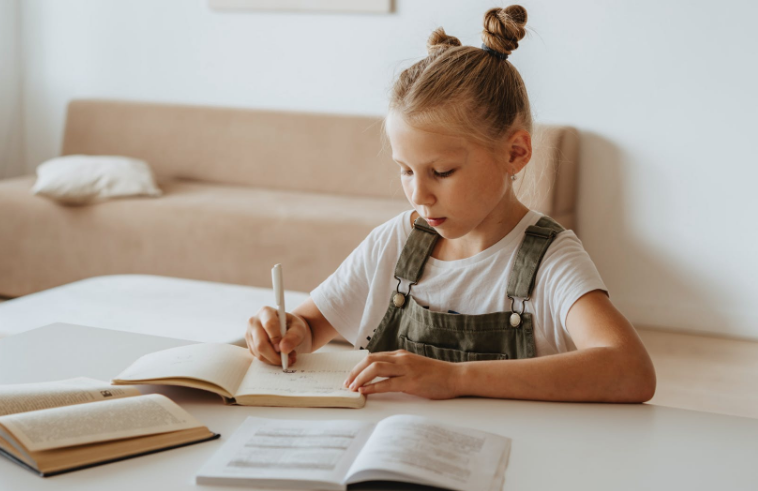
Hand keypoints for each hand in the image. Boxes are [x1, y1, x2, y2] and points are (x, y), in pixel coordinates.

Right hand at [246, 306, 311, 365]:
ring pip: (258, 352)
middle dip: (275, 355)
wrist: (284, 327)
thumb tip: (283, 349)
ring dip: (274, 359)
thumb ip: (294, 336)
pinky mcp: (249, 343)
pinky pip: (257, 356)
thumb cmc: (291, 325)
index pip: (269, 324)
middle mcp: (254, 321)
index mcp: (266, 312)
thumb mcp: (298, 327)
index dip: (276, 338)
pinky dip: (269, 360)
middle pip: (261, 343)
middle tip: (288, 359)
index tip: (283, 348)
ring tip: (287, 357)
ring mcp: (249, 333)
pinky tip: (279, 356)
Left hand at [343, 350, 460, 399]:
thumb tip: (381, 377)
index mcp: (400, 355)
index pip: (373, 357)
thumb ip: (398, 368)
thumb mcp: (413, 366)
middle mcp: (401, 359)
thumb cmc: (436, 374)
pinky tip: (364, 392)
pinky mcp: (411, 382)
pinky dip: (372, 388)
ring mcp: (406, 369)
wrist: (456, 376)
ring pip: (375, 369)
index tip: (351, 376)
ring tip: (352, 388)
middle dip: (355, 372)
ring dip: (360, 378)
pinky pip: (386, 384)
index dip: (358, 367)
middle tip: (346, 383)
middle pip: (370, 360)